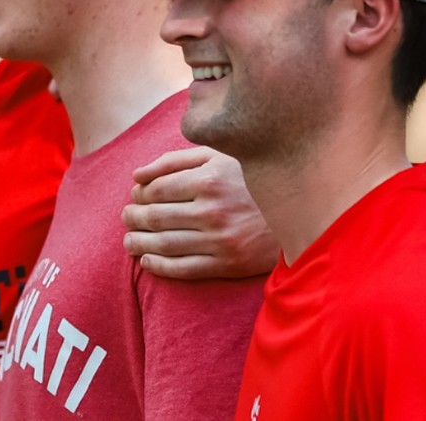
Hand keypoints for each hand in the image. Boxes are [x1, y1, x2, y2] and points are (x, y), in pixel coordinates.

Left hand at [121, 146, 277, 279]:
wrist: (299, 211)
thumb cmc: (249, 178)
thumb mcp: (217, 157)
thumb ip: (175, 161)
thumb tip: (137, 175)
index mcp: (209, 180)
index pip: (156, 190)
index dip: (139, 194)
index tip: (135, 196)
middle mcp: (213, 211)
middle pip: (156, 217)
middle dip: (133, 218)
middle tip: (126, 217)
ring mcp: (221, 240)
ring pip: (165, 244)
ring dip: (138, 243)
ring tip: (128, 241)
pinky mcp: (229, 264)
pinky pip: (185, 268)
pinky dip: (160, 266)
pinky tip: (147, 261)